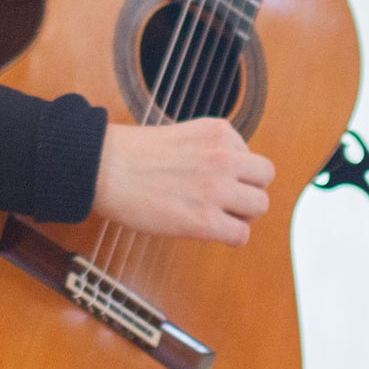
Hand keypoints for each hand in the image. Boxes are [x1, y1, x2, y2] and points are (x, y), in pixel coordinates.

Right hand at [91, 118, 274, 245]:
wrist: (104, 168)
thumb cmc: (132, 154)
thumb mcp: (182, 135)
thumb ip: (210, 150)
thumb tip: (230, 174)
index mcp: (219, 131)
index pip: (251, 154)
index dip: (236, 171)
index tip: (214, 179)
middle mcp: (223, 157)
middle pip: (265, 177)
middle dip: (248, 190)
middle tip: (226, 200)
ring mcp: (216, 189)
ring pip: (260, 206)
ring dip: (243, 214)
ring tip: (218, 216)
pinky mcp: (204, 221)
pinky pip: (241, 235)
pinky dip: (230, 237)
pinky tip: (211, 232)